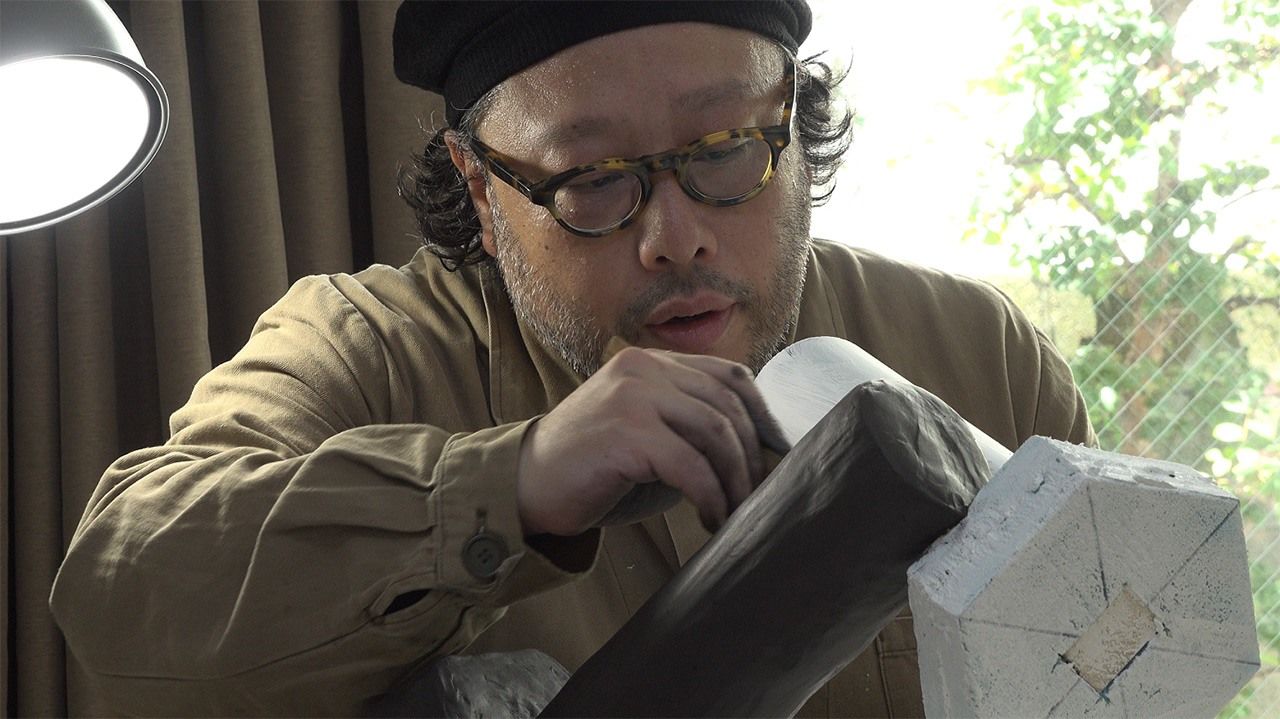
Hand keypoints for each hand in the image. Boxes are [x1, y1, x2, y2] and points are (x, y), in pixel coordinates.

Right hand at [517, 346, 777, 535]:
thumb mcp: (645, 434)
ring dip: (736, 481)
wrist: (525, 486)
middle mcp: (642, 368)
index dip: (762, 416)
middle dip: (752, 457)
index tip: (775, 456)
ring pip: (716, 432)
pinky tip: (711, 520)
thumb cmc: (591, 470)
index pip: (729, 376)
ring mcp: (633, 396)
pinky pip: (692, 466)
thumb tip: (757, 456)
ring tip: (737, 513)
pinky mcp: (626, 432)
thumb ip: (689, 429)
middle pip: (728, 405)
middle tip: (758, 498)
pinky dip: (711, 497)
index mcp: (649, 363)